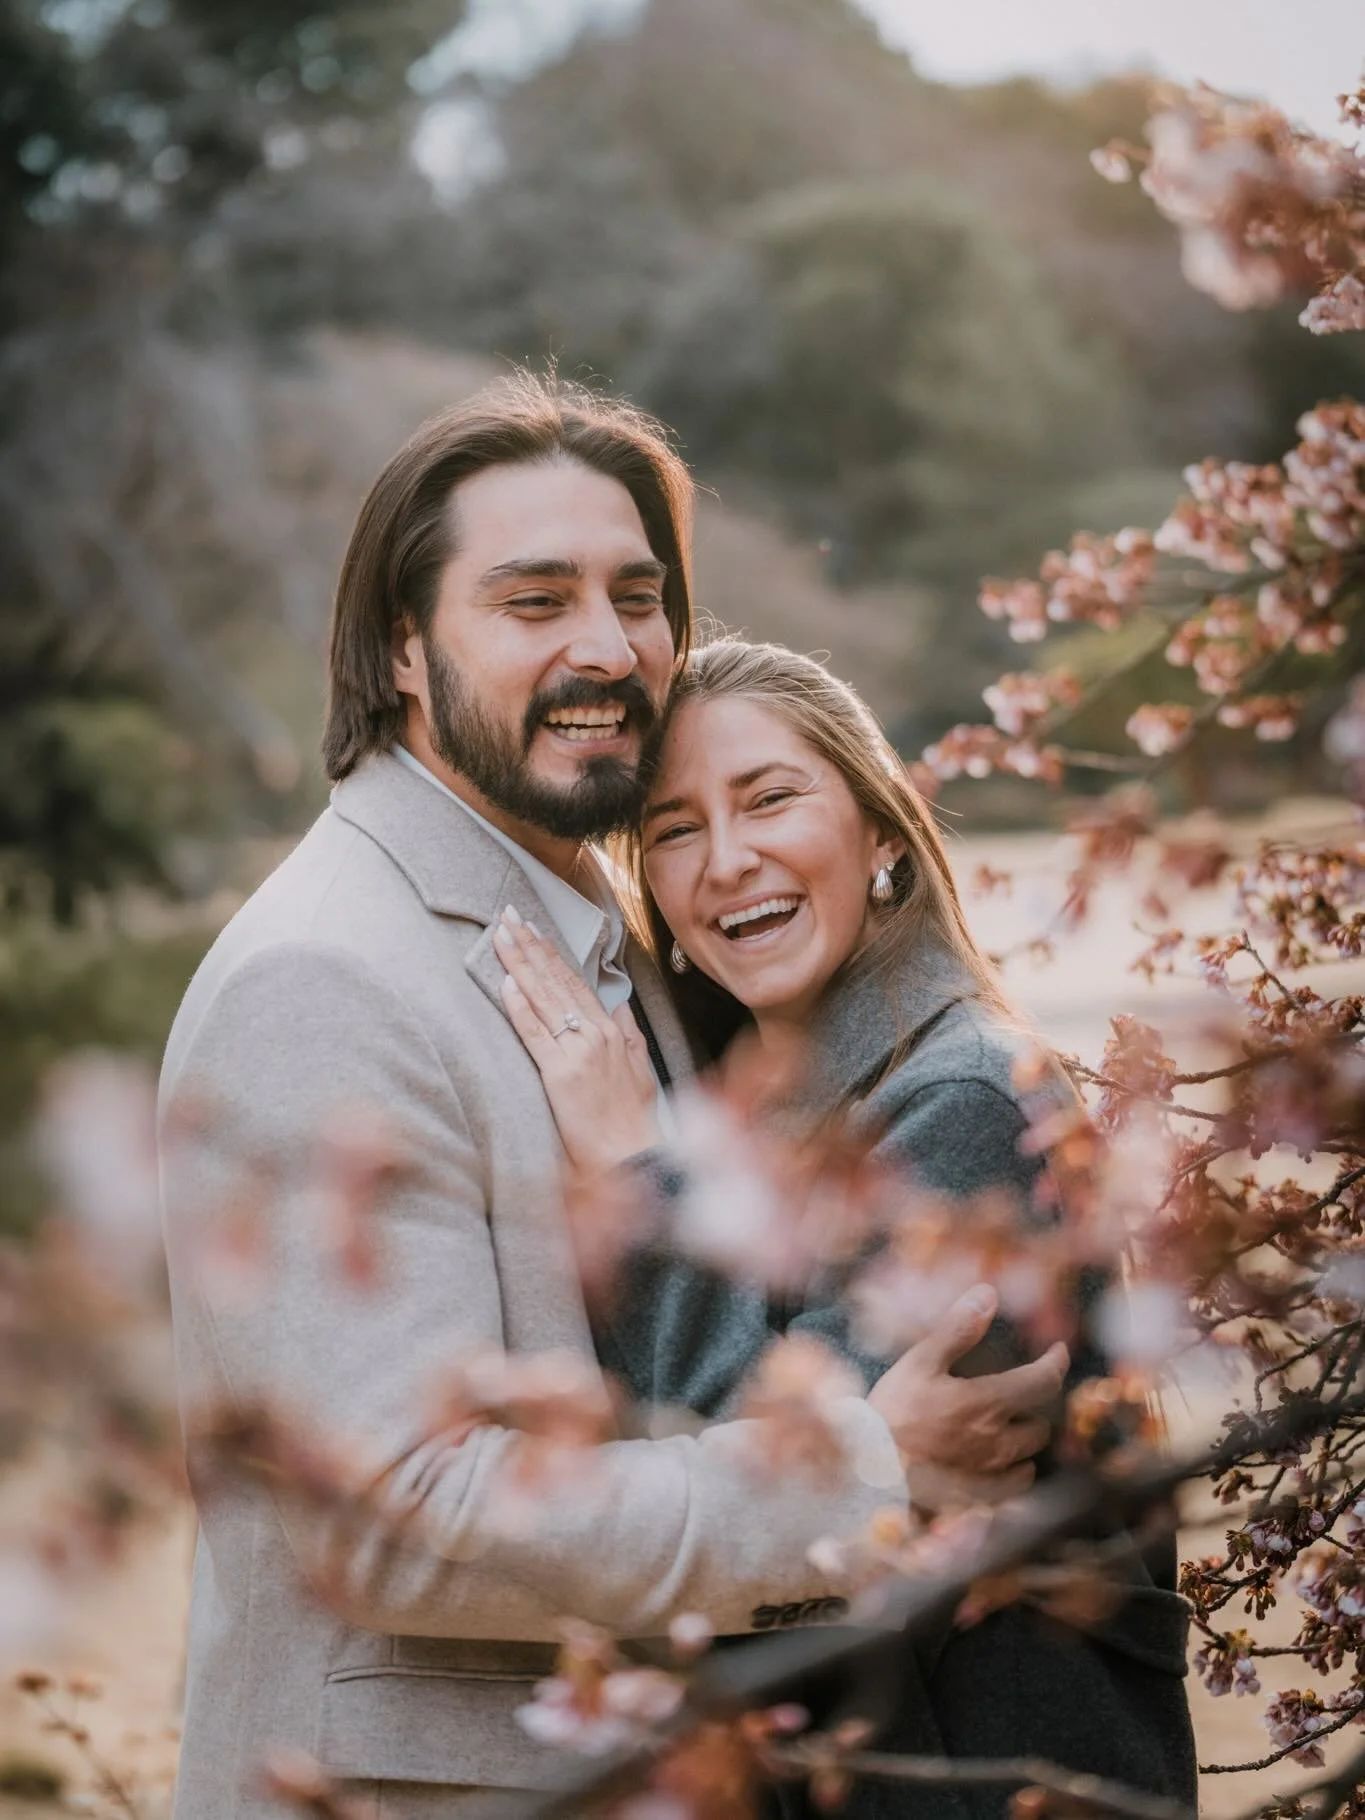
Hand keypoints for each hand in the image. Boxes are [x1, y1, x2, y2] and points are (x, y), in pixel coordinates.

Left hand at [492, 906, 661, 1171]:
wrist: (633, 1157)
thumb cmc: (634, 1121)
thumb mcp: (641, 1070)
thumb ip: (630, 1035)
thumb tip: (619, 1007)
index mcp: (611, 1031)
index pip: (575, 983)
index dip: (552, 954)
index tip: (534, 929)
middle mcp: (596, 1034)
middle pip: (555, 981)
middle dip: (529, 946)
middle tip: (507, 916)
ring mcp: (578, 1051)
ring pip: (543, 998)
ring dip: (520, 963)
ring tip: (501, 936)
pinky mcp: (560, 1073)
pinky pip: (535, 1033)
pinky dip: (520, 1006)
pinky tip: (506, 982)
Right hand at [867, 1284, 1067, 1508]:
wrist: (871, 1469)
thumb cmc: (894, 1412)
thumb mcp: (920, 1362)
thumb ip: (957, 1329)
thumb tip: (989, 1294)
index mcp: (988, 1403)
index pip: (1043, 1382)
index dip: (1056, 1363)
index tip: (1058, 1352)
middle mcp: (998, 1441)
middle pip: (1040, 1425)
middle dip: (1032, 1408)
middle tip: (1017, 1394)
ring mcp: (990, 1473)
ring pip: (1028, 1458)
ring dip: (1023, 1440)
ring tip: (1006, 1427)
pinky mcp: (979, 1497)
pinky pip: (1013, 1487)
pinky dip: (1014, 1473)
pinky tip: (999, 1463)